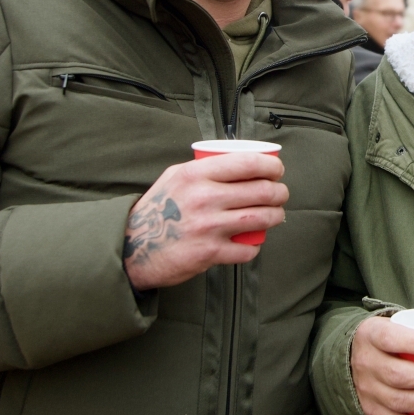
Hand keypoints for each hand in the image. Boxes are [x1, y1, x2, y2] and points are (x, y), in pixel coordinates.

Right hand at [123, 153, 287, 290]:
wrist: (133, 247)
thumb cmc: (158, 208)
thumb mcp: (175, 176)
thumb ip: (205, 167)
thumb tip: (240, 161)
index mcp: (196, 174)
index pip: (247, 163)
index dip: (272, 166)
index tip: (277, 170)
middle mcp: (204, 198)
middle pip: (261, 191)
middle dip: (280, 192)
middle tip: (281, 193)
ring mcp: (208, 226)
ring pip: (261, 218)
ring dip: (276, 216)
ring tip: (276, 214)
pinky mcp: (209, 253)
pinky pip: (248, 249)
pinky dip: (255, 246)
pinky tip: (253, 242)